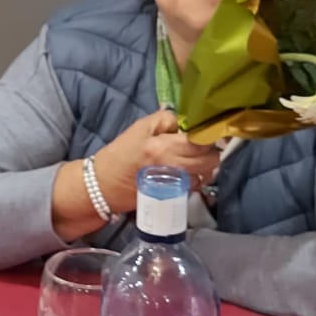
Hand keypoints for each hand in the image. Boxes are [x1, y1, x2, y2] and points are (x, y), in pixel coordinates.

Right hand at [94, 110, 219, 211]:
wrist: (105, 184)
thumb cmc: (121, 153)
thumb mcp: (139, 127)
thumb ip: (165, 120)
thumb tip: (185, 123)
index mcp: (165, 147)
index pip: (200, 141)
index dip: (207, 135)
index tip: (204, 131)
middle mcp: (175, 167)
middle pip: (210, 159)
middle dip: (210, 150)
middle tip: (200, 145)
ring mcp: (177, 184)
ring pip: (206, 174)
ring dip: (205, 165)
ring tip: (195, 158)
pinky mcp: (175, 194)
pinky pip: (197, 185)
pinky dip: (197, 178)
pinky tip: (188, 172)